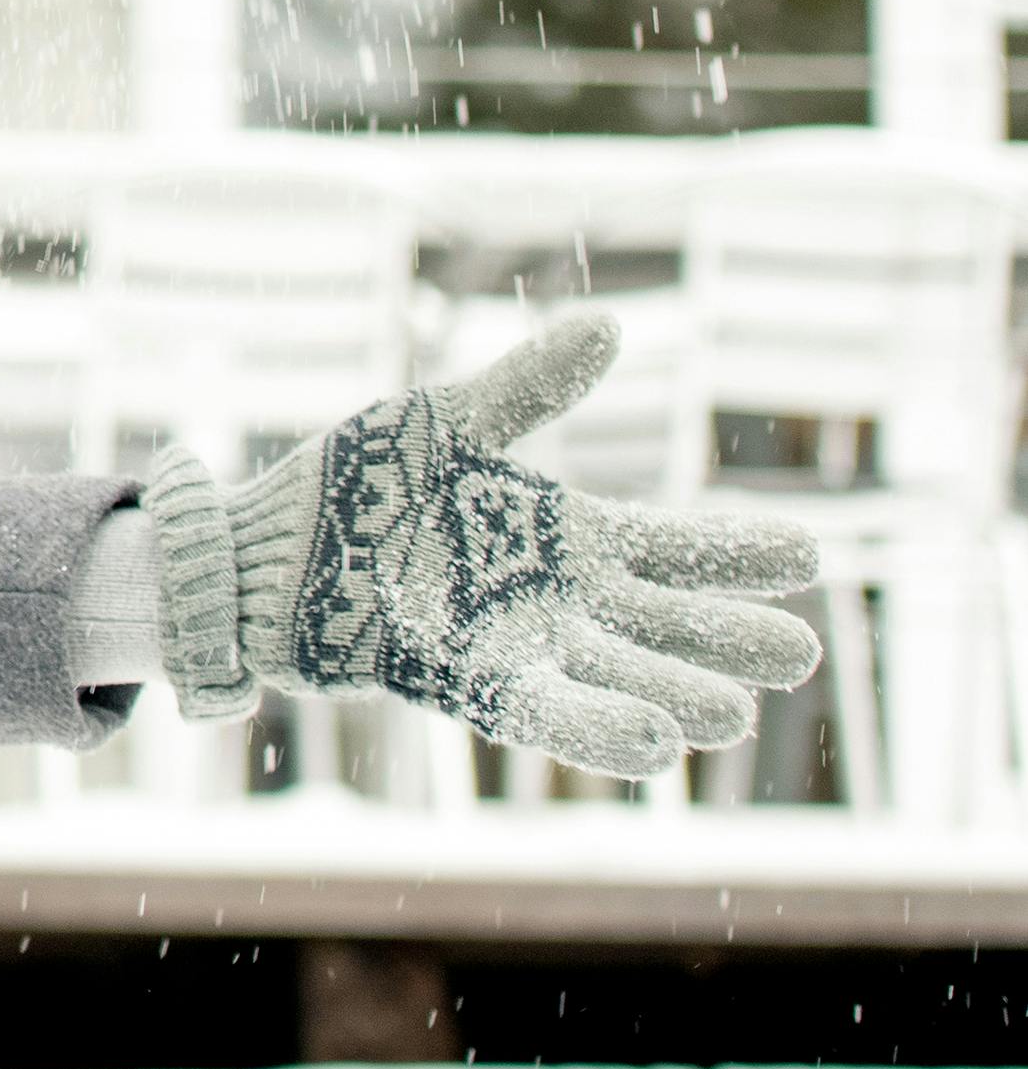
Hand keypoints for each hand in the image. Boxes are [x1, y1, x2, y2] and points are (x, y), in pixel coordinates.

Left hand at [166, 314, 823, 780]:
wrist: (263, 544)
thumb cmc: (353, 482)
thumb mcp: (443, 421)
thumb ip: (528, 385)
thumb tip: (610, 323)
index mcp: (561, 535)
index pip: (670, 548)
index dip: (735, 554)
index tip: (806, 556)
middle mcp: (553, 600)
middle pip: (661, 622)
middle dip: (726, 639)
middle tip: (799, 652)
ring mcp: (514, 646)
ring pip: (615, 678)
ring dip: (672, 695)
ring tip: (736, 716)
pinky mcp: (462, 682)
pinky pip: (543, 711)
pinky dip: (595, 728)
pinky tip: (653, 745)